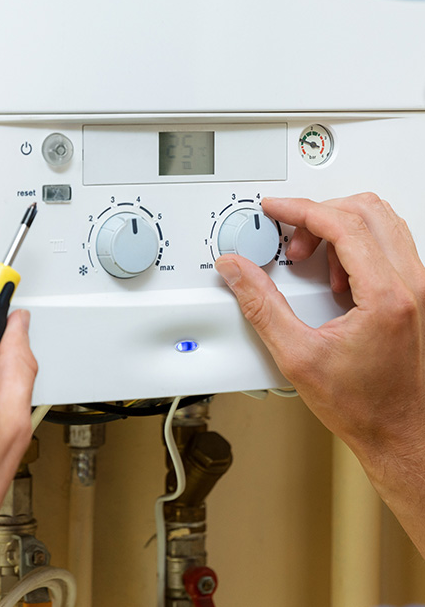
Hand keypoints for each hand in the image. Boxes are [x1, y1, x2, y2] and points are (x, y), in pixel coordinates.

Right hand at [215, 194, 424, 554]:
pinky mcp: (417, 295)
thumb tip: (237, 270)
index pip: (341, 223)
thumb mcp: (297, 356)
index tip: (275, 209)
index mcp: (386, 295)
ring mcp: (419, 288)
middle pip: (365, 210)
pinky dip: (356, 246)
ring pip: (381, 222)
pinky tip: (334, 278)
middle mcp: (412, 284)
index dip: (299, 209)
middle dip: (319, 215)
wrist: (402, 436)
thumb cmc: (365, 408)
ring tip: (311, 260)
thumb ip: (260, 306)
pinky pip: (389, 245)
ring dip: (339, 228)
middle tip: (291, 241)